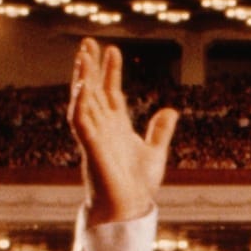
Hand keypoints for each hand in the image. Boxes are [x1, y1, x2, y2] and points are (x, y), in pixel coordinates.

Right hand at [68, 37, 178, 225]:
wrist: (129, 208)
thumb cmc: (137, 185)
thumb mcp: (155, 152)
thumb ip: (160, 131)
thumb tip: (171, 109)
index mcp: (116, 127)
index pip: (110, 92)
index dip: (110, 71)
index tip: (112, 49)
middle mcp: (102, 127)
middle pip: (93, 90)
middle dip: (89, 66)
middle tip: (87, 42)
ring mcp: (94, 136)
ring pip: (83, 101)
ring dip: (82, 78)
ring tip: (82, 56)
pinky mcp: (90, 148)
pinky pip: (80, 122)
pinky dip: (79, 104)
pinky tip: (82, 86)